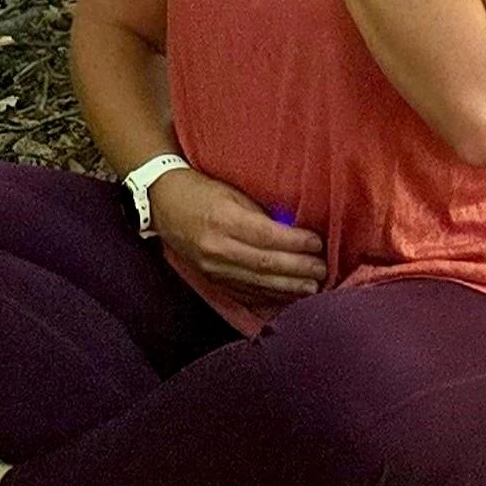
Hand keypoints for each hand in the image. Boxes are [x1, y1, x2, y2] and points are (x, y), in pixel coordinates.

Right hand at [148, 168, 327, 306]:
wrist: (162, 202)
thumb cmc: (201, 190)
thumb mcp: (233, 191)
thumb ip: (261, 213)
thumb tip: (295, 229)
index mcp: (224, 219)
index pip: (268, 236)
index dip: (296, 243)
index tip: (317, 243)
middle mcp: (217, 247)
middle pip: (265, 264)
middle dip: (299, 270)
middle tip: (323, 270)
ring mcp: (212, 268)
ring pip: (257, 283)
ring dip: (288, 287)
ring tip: (312, 287)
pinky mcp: (210, 279)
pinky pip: (243, 293)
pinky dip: (268, 295)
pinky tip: (286, 296)